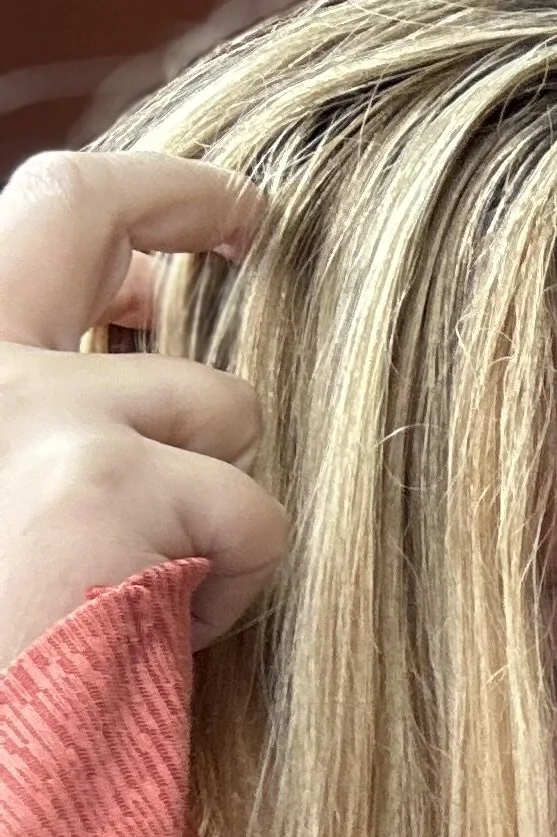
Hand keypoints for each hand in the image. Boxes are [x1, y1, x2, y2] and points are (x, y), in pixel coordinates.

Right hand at [0, 149, 279, 669]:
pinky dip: (232, 591)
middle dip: (183, 189)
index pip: (21, 225)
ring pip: (217, 407)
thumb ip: (30, 426)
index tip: (168, 239)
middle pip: (79, 200)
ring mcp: (25, 407)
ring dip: (215, 509)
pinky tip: (153, 647)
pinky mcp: (103, 484)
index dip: (113, 207)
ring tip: (142, 608)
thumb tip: (132, 329)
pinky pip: (253, 516)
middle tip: (252, 215)